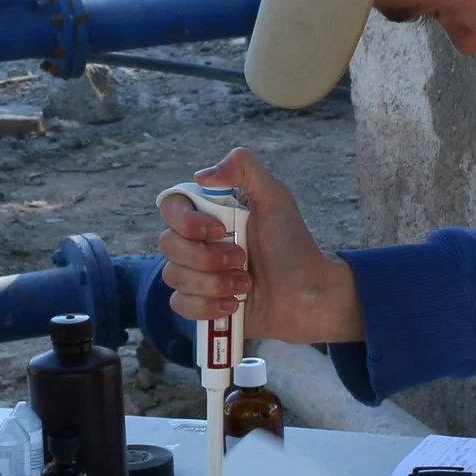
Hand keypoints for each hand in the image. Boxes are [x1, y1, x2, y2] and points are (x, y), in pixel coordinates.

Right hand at [157, 148, 362, 344]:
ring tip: (246, 285)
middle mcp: (198, 241)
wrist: (308, 295)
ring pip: (173, 276)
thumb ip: (244, 168)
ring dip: (213, 283)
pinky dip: (207, 306)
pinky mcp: (200, 305)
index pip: (171, 206)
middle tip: (242, 259)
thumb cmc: (293, 246)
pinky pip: (179, 304)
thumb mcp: (276, 198)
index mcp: (210, 213)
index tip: (220, 230)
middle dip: (206, 257)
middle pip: (167, 244)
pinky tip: (233, 304)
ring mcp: (197, 274)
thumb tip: (201, 175)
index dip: (187, 221)